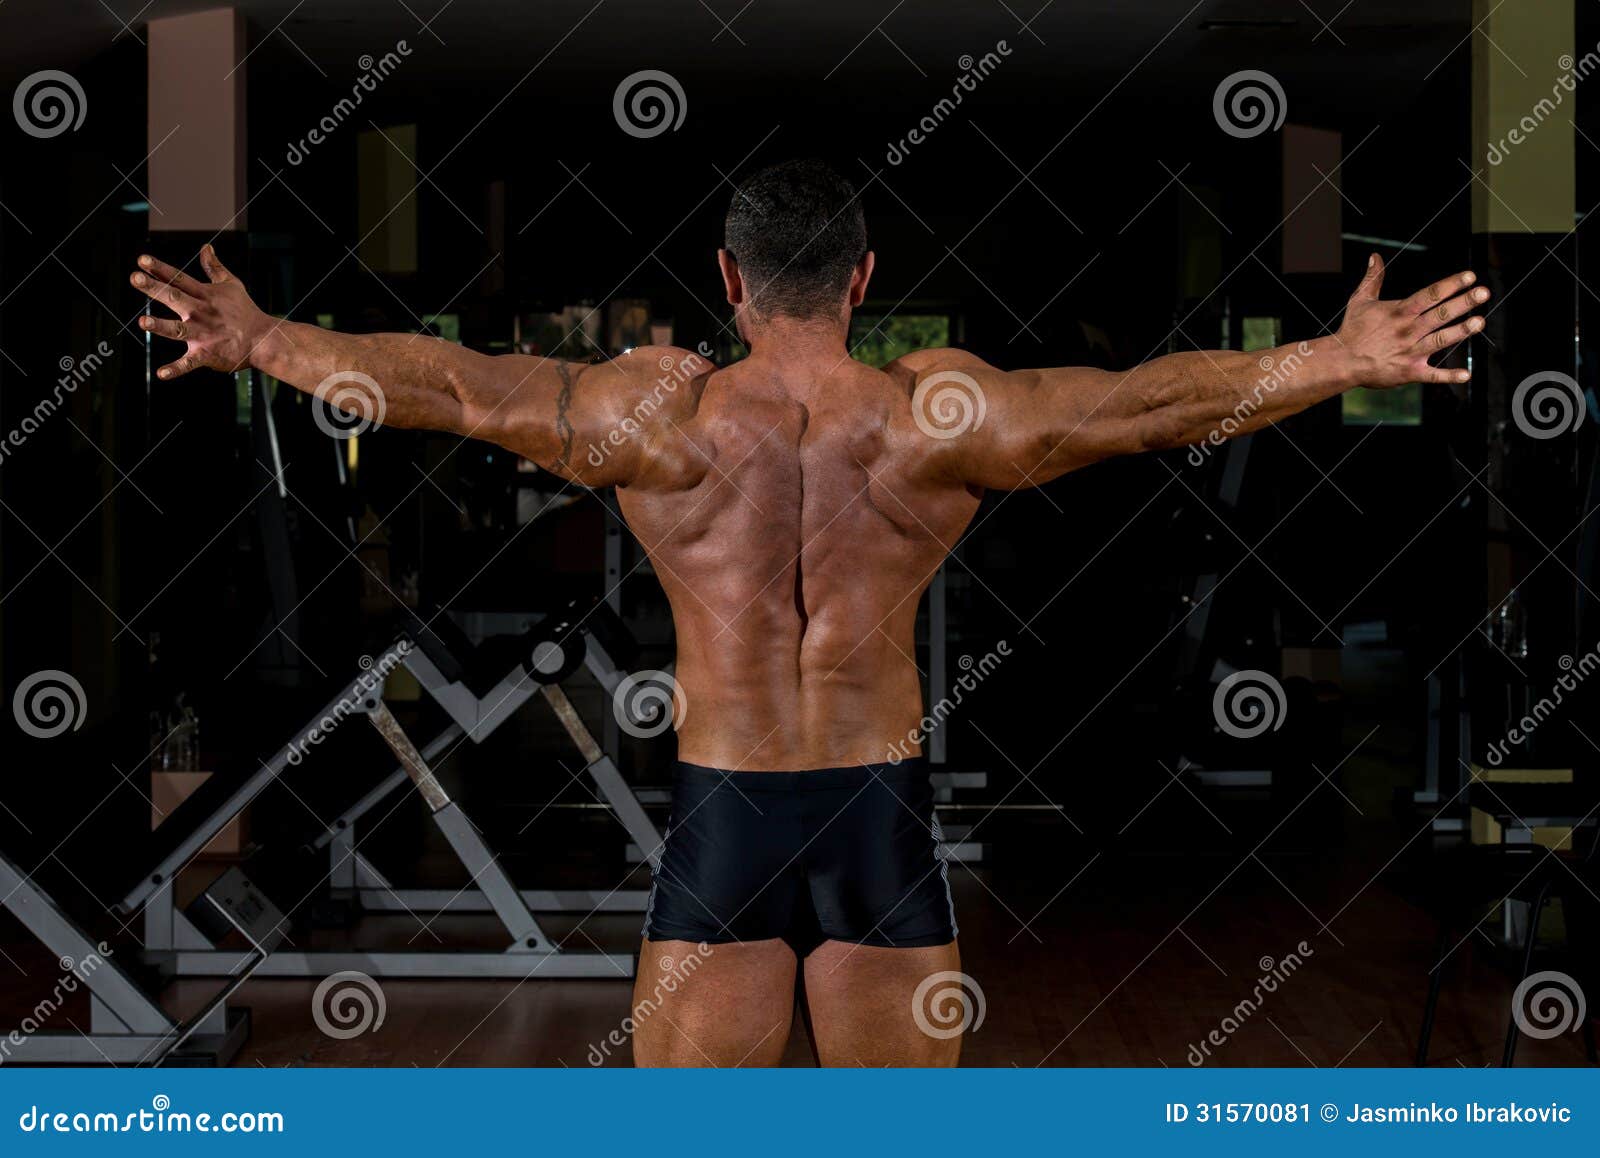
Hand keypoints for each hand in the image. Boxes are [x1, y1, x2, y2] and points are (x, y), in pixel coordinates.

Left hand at [129, 245, 269, 379]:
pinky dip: (176, 369)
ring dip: (161, 326)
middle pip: (174, 298)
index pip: (178, 279)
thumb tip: (206, 246)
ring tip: (144, 322)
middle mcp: (201, 313)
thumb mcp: (231, 284)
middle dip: (154, 288)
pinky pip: (188, 363)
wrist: (264, 340)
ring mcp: (203, 334)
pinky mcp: (206, 355)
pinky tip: (161, 374)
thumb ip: (214, 267)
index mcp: (204, 296)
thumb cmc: (246, 311)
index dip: (160, 268)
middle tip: (135, 278)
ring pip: (178, 330)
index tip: (141, 260)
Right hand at [1335, 254, 1489, 388]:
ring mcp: (1410, 352)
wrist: (1341, 361)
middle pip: (1440, 314)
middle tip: (1484, 293)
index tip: (1470, 276)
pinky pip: (1432, 375)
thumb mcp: (1360, 301)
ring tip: (1480, 322)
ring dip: (1461, 331)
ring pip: (1440, 339)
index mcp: (1399, 312)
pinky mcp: (1409, 372)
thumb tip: (1374, 256)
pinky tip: (1466, 374)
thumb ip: (1372, 278)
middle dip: (1463, 302)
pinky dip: (1448, 376)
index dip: (1450, 285)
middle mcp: (1408, 330)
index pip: (1429, 295)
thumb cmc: (1351, 330)